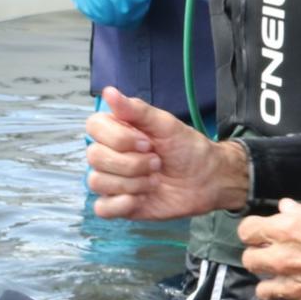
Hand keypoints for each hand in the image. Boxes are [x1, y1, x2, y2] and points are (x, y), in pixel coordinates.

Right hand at [85, 86, 249, 219]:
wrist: (207, 180)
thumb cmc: (187, 149)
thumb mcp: (166, 124)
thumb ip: (136, 110)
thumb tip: (109, 91)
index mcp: (117, 131)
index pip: (93, 127)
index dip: (118, 138)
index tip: (146, 142)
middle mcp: (110, 155)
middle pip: (94, 157)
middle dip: (131, 163)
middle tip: (157, 163)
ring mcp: (112, 181)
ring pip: (97, 182)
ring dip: (132, 183)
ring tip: (154, 181)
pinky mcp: (118, 205)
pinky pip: (102, 208)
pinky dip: (122, 204)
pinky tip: (142, 198)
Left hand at [236, 199, 300, 299]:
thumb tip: (285, 208)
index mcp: (288, 231)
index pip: (247, 231)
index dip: (254, 233)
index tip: (262, 235)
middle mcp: (283, 260)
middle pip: (249, 261)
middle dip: (260, 258)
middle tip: (276, 258)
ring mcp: (293, 288)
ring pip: (262, 291)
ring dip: (272, 285)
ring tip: (289, 281)